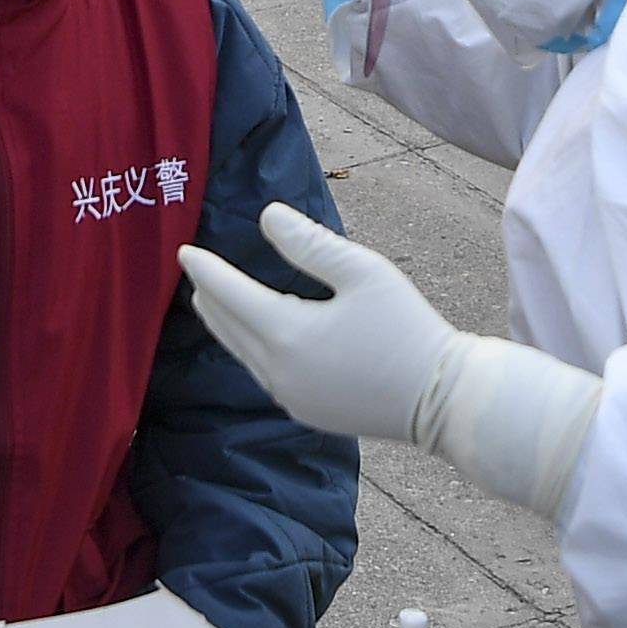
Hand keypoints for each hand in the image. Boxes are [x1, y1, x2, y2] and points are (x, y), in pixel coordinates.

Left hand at [178, 204, 601, 516]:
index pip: (230, 295)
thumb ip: (310, 243)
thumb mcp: (362, 272)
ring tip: (214, 302)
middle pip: (229, 328)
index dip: (206, 270)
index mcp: (286, 334)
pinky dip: (249, 347)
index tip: (184, 251)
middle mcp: (278, 372)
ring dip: (227, 325)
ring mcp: (291, 397)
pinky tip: (255, 337)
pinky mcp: (307, 411)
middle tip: (194, 272)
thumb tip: (267, 216)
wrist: (442, 401)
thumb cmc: (407, 328)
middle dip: (210, 297)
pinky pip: (263, 373)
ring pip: (243, 354)